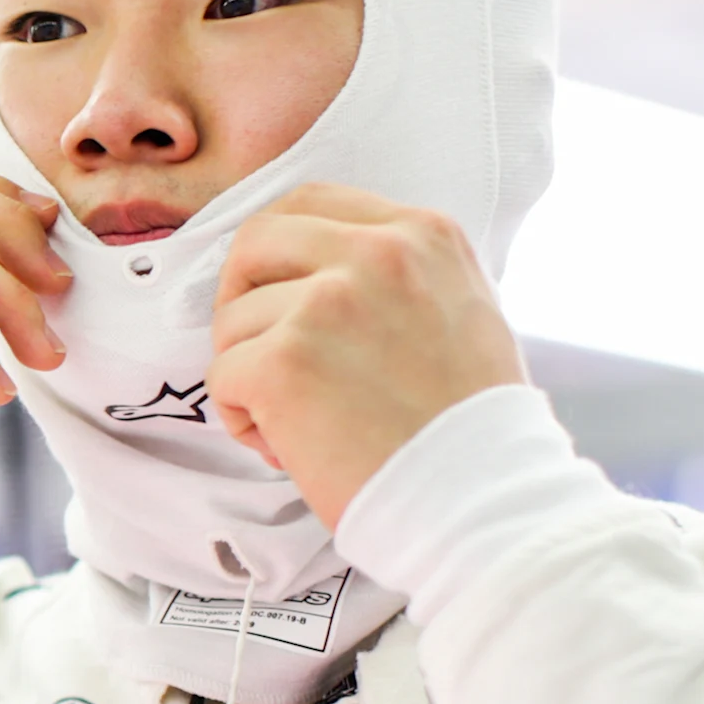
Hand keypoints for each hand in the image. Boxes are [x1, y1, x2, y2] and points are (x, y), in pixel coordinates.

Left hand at [208, 183, 527, 529]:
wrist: (481, 499)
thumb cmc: (470, 424)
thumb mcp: (462, 310)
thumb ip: (398, 277)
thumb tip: (321, 272)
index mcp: (423, 234)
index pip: (314, 203)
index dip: (279, 251)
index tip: (279, 294)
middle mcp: (376, 253)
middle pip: (256, 242)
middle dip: (241, 297)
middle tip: (260, 351)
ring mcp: (327, 302)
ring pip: (233, 319)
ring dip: (248, 372)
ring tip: (298, 420)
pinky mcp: (285, 360)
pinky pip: (222, 375)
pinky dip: (241, 416)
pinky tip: (286, 445)